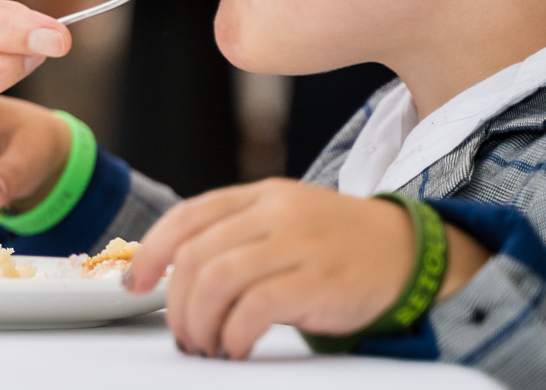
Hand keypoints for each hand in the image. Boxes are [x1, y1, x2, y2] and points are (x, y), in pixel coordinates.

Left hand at [124, 179, 488, 358]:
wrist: (410, 253)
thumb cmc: (338, 246)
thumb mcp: (286, 222)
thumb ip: (239, 235)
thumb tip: (177, 273)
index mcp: (261, 195)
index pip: (188, 216)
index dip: (152, 251)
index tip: (135, 283)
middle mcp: (275, 212)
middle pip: (195, 254)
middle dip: (175, 302)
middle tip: (182, 334)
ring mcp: (297, 244)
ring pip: (216, 279)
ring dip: (199, 322)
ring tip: (206, 346)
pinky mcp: (318, 281)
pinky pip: (255, 308)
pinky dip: (233, 334)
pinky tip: (235, 349)